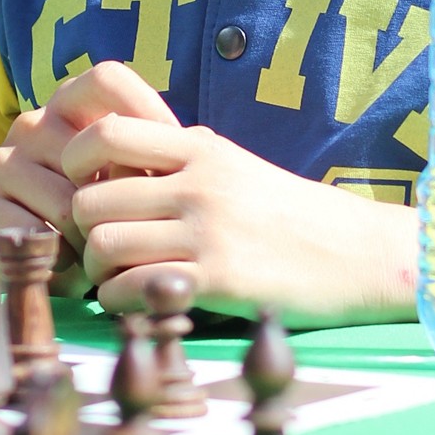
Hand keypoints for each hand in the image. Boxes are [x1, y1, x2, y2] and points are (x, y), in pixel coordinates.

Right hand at [0, 61, 178, 293]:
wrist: (51, 263)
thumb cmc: (107, 213)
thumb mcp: (135, 176)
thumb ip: (160, 150)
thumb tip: (197, 140)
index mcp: (69, 104)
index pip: (107, 78)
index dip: (144, 112)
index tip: (166, 162)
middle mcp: (32, 123)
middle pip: (91, 155)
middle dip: (118, 202)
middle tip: (126, 226)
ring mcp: (2, 161)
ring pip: (66, 203)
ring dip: (90, 238)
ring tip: (96, 249)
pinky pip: (34, 234)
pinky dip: (60, 258)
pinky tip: (66, 261)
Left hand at [65, 117, 417, 326]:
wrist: (357, 253)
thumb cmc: (287, 212)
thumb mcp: (234, 165)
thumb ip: (179, 159)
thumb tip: (116, 156)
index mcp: (200, 146)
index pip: (105, 132)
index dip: (77, 161)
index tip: (88, 187)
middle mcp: (198, 183)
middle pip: (91, 199)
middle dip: (82, 229)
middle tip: (100, 247)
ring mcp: (207, 232)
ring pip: (104, 245)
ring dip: (99, 270)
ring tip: (119, 277)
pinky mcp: (217, 281)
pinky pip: (130, 291)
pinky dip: (121, 302)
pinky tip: (142, 302)